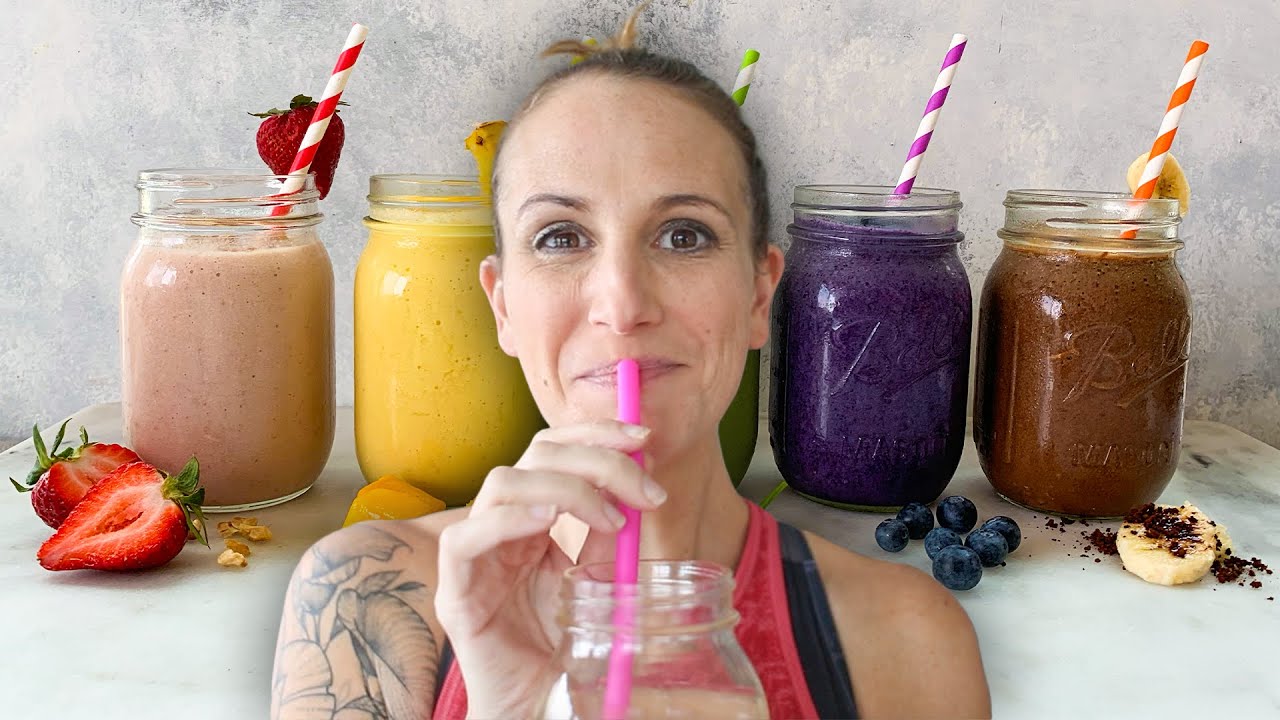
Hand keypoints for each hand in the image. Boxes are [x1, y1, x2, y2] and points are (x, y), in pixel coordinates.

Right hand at [433, 421, 666, 717]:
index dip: (594, 432)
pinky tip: (547, 520)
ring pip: (501, 484)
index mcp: (530, 518)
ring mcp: (473, 559)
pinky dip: (508, 520)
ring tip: (609, 518)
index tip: (643, 437)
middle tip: (643, 488)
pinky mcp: (455, 596)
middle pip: (533, 456)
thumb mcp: (596, 578)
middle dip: (595, 458)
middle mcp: (498, 527)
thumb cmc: (563, 649)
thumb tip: (643, 490)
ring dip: (565, 487)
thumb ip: (607, 535)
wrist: (539, 707)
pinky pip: (464, 540)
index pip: (552, 449)